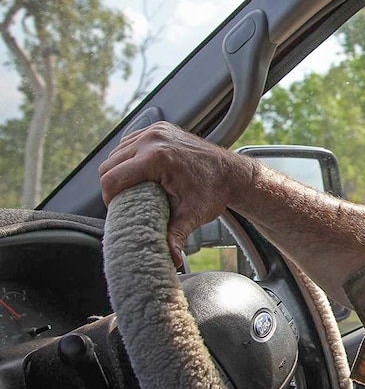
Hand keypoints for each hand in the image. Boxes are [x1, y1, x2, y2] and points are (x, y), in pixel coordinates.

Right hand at [99, 122, 252, 266]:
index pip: (111, 178)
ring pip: (116, 152)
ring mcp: (157, 130)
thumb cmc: (213, 192)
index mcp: (157, 158)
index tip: (118, 209)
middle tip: (124, 202)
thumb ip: (175, 237)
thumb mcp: (192, 215)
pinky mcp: (160, 128)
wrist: (231, 173)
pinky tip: (137, 172)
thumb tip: (170, 261)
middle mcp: (154, 139)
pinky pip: (130, 142)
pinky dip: (128, 157)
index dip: (109, 197)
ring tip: (131, 188)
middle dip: (111, 185)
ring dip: (118, 170)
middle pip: (109, 164)